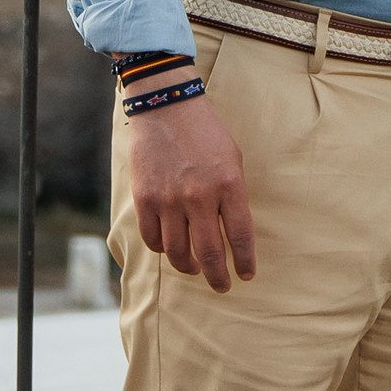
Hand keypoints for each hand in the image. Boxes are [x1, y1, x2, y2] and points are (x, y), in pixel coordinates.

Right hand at [127, 94, 256, 291]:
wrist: (166, 105)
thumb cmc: (205, 131)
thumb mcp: (232, 159)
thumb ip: (233, 195)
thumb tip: (233, 233)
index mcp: (229, 185)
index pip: (240, 236)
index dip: (243, 261)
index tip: (245, 275)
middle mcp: (199, 196)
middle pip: (209, 253)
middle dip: (217, 277)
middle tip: (221, 286)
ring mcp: (169, 199)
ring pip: (177, 252)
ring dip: (188, 267)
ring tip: (194, 269)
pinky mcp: (145, 198)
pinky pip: (153, 238)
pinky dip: (162, 249)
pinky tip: (170, 247)